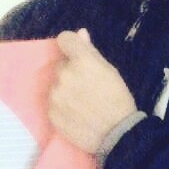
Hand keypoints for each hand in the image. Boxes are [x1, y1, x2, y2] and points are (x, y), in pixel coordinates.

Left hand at [49, 29, 136, 153]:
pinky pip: (52, 102)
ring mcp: (55, 95)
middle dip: (70, 70)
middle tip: (85, 85)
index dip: (71, 45)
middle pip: (60, 64)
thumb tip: (80, 33)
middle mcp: (64, 74)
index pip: (63, 39)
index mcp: (81, 60)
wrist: (118, 135)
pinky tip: (75, 113)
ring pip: (55, 84)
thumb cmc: (118, 99)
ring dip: (64, 88)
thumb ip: (90, 50)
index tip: (76, 54)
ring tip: (81, 102)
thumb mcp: (109, 70)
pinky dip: (61, 105)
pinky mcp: (51, 112)